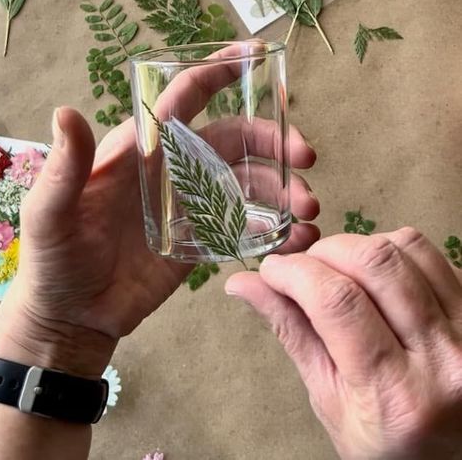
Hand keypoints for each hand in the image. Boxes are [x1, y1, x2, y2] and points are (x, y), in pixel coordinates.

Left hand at [0, 55, 318, 377]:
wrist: (74, 316)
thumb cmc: (55, 259)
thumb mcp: (52, 212)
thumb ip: (66, 167)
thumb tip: (65, 111)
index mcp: (143, 150)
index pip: (184, 98)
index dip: (217, 71)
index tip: (255, 53)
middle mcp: (175, 168)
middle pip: (235, 139)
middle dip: (272, 141)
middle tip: (307, 157)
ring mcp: (193, 204)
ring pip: (250, 182)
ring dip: (284, 188)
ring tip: (309, 210)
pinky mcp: (204, 238)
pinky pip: (248, 225)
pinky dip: (278, 228)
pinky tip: (298, 238)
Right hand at [227, 228, 461, 459]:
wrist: (449, 457)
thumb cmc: (385, 440)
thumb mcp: (329, 400)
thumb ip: (291, 333)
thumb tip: (242, 284)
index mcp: (395, 396)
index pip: (338, 303)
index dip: (295, 272)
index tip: (272, 269)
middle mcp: (442, 361)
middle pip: (376, 262)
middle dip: (326, 251)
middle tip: (306, 267)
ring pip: (407, 247)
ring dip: (361, 246)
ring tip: (343, 271)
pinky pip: (434, 255)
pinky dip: (395, 251)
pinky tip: (379, 277)